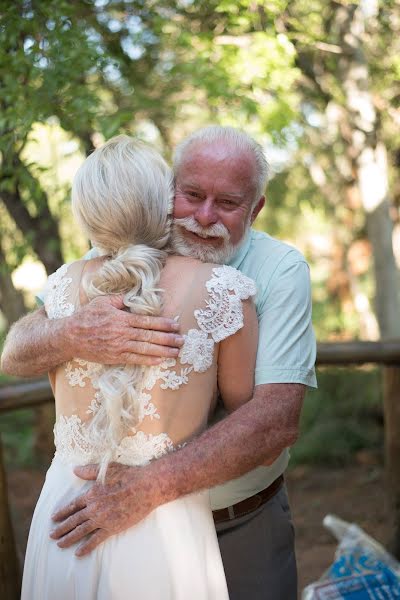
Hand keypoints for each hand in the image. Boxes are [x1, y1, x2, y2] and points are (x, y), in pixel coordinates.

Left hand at [50, 462, 159, 555]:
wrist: (145, 487)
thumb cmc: (127, 475)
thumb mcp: (107, 469)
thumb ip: (89, 471)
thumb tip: (74, 469)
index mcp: (91, 494)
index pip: (72, 506)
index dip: (62, 513)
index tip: (53, 518)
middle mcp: (94, 508)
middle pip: (73, 520)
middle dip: (61, 528)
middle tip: (51, 535)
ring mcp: (102, 519)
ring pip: (81, 531)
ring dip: (69, 538)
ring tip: (60, 544)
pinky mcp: (112, 527)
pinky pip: (95, 540)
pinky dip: (86, 547)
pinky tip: (78, 553)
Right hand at [67, 295, 183, 365]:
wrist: (70, 336)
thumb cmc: (87, 316)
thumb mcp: (103, 302)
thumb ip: (120, 300)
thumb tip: (135, 297)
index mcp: (121, 318)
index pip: (147, 321)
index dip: (163, 324)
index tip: (175, 325)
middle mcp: (122, 333)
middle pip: (149, 336)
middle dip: (167, 339)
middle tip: (182, 340)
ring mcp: (118, 346)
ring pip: (145, 349)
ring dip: (162, 351)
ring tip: (176, 352)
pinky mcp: (114, 357)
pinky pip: (135, 359)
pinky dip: (148, 360)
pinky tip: (160, 361)